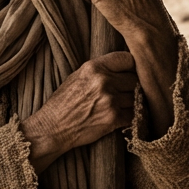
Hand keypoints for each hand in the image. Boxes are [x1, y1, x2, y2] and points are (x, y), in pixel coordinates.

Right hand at [20, 52, 136, 172]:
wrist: (51, 128)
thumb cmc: (62, 103)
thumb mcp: (76, 77)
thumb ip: (99, 70)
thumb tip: (123, 68)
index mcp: (93, 68)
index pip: (128, 60)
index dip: (131, 67)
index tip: (129, 73)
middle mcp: (103, 81)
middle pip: (135, 79)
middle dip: (131, 87)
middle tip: (123, 93)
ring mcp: (110, 100)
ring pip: (137, 97)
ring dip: (132, 102)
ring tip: (119, 106)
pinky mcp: (114, 118)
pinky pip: (134, 114)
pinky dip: (130, 116)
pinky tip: (119, 117)